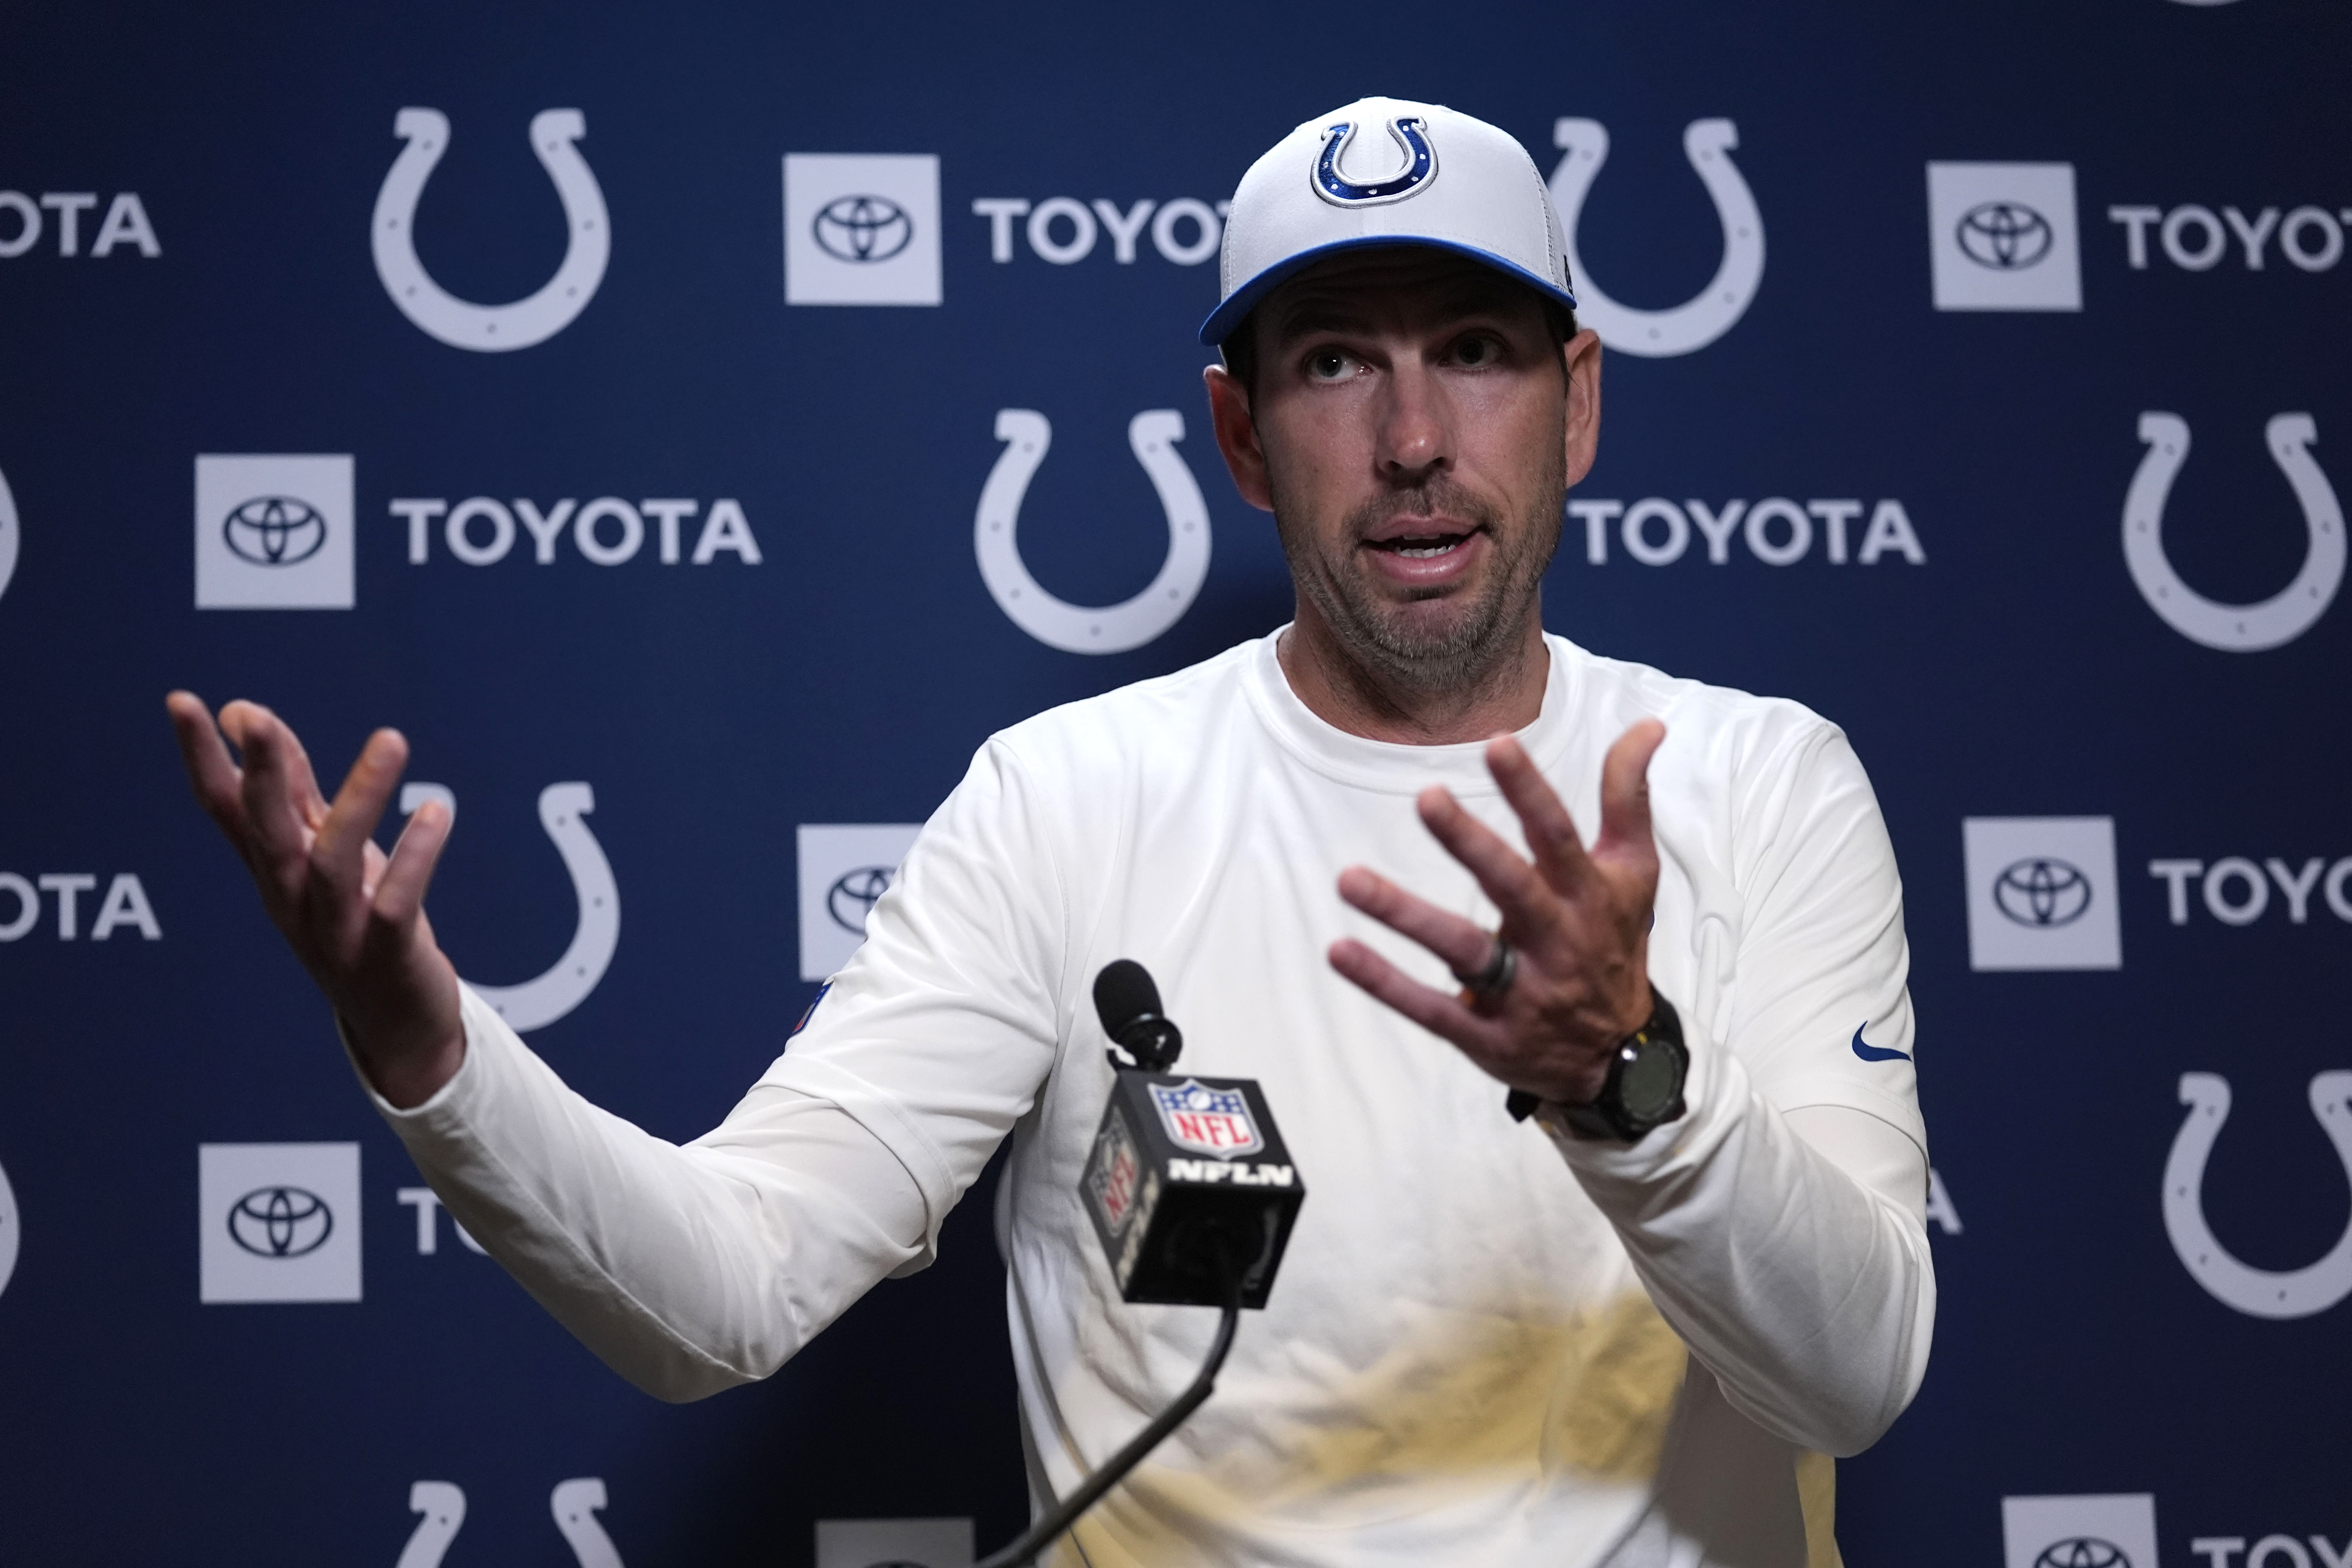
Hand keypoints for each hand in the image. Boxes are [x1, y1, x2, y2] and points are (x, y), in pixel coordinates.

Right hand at [165, 692, 464, 1108]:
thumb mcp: (323, 849)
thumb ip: (292, 788)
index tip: (182, 701)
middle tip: (252, 718)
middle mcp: (292, 899)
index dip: (203, 758)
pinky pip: (393, 905)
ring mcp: (334, 931)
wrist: (399, 1022)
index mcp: (273, 870)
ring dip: (359, 800)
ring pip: (330, 862)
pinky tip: (435, 812)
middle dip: (258, 774)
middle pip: (265, 832)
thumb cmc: (360, 922)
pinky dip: (414, 858)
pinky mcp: (384, 954)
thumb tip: (249, 715)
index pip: (225, 808)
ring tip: (391, 739)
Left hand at [1327, 721, 1665, 1105]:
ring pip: (1462, 950)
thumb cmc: (1615, 941)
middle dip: (1470, 844)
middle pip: (1512, 887)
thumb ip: (1628, 797)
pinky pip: (1431, 1010)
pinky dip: (1386, 984)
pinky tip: (1340, 950)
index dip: (1530, 791)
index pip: (1558, 836)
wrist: (1619, 1057)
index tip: (1497, 742)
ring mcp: (1520, 991)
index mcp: (1587, 895)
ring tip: (1349, 880)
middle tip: (1427, 797)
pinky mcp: (1486, 1035)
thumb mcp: (1634, 871)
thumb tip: (1648, 724)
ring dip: (1406, 915)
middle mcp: (1556, 941)